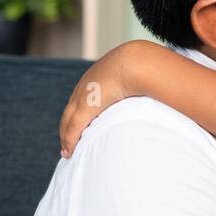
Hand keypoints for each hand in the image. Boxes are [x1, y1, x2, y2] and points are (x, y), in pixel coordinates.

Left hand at [59, 41, 144, 156]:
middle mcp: (84, 89)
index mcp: (93, 80)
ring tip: (67, 151)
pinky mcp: (85, 108)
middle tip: (66, 144)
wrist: (134, 63)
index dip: (75, 115)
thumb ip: (136, 87)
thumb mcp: (133, 78)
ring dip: (66, 137)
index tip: (75, 128)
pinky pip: (73, 129)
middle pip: (69, 113)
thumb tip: (149, 94)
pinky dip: (70, 142)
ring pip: (67, 122)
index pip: (78, 100)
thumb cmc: (139, 69)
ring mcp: (82, 98)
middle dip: (66, 129)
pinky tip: (69, 152)